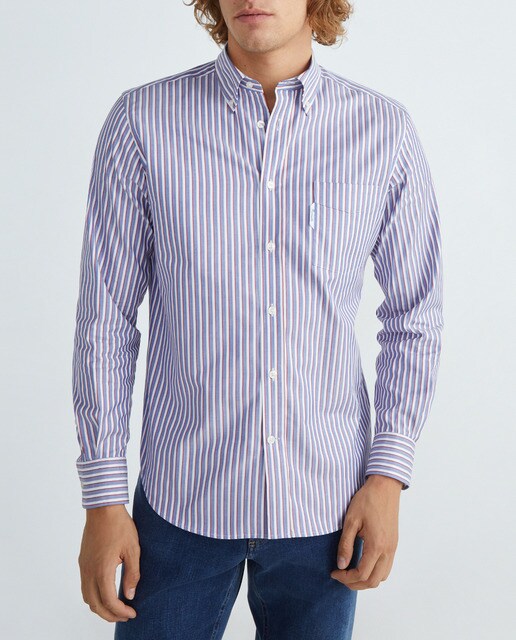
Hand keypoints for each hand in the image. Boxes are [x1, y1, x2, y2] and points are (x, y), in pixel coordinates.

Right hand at [78, 504, 139, 621]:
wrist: (103, 508)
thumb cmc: (120, 526)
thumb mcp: (133, 549)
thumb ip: (132, 574)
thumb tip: (130, 595)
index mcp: (102, 570)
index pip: (109, 601)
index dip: (120, 612)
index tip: (132, 613)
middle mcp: (89, 571)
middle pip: (95, 605)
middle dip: (110, 615)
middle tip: (125, 616)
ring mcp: (84, 566)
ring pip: (87, 597)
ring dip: (100, 607)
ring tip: (116, 608)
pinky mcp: (83, 561)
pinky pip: (85, 586)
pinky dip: (94, 596)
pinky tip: (106, 592)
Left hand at [330, 474, 401, 589]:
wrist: (385, 487)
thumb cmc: (367, 500)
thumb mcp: (351, 520)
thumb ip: (345, 544)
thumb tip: (341, 565)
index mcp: (376, 545)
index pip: (361, 574)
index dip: (346, 578)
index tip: (334, 572)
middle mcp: (387, 550)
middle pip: (373, 581)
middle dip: (355, 584)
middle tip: (340, 576)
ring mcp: (393, 548)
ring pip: (382, 576)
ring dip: (366, 580)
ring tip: (350, 572)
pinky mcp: (394, 544)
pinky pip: (386, 567)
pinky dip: (375, 572)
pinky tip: (362, 563)